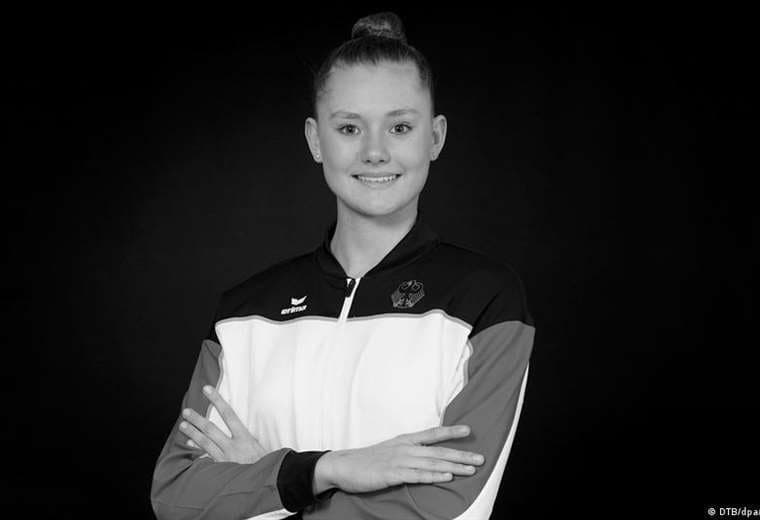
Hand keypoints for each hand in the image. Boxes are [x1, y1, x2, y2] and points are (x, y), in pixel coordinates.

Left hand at [179, 385, 267, 463]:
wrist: (269, 483)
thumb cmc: (267, 464)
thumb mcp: (261, 447)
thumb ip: (247, 438)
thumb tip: (239, 427)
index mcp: (245, 438)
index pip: (229, 415)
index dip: (217, 401)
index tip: (207, 389)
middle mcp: (233, 447)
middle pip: (211, 429)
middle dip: (197, 419)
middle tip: (186, 411)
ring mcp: (225, 459)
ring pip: (205, 443)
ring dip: (193, 433)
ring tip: (183, 425)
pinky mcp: (222, 470)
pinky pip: (206, 458)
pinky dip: (198, 451)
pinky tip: (190, 445)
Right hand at [317, 425, 485, 493]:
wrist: (342, 466)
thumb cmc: (367, 461)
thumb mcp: (390, 451)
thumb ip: (408, 453)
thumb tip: (426, 458)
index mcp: (405, 441)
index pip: (432, 434)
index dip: (451, 432)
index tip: (469, 431)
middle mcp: (405, 448)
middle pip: (438, 451)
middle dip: (461, 455)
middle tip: (481, 458)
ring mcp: (399, 460)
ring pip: (432, 462)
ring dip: (453, 466)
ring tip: (471, 469)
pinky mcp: (392, 474)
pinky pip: (416, 475)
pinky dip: (433, 476)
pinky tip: (446, 477)